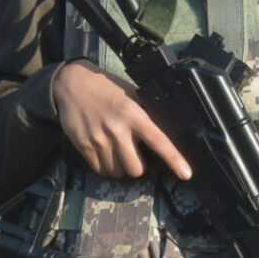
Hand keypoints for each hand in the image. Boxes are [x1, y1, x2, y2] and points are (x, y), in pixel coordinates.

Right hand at [51, 60, 191, 180]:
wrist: (72, 83)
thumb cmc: (107, 89)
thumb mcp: (132, 95)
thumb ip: (145, 115)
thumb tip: (164, 136)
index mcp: (134, 114)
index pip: (158, 140)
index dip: (173, 159)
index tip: (185, 174)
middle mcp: (117, 129)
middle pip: (135, 168)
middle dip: (138, 167)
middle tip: (135, 156)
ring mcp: (99, 139)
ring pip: (117, 172)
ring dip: (120, 168)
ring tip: (117, 152)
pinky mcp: (83, 145)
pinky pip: (100, 170)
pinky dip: (105, 167)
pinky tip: (105, 153)